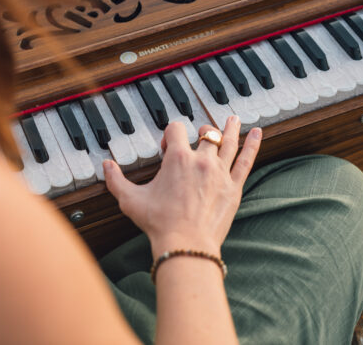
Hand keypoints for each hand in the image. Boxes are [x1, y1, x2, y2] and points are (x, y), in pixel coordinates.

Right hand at [103, 116, 261, 257]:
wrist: (185, 243)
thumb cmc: (159, 223)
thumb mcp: (130, 200)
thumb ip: (115, 180)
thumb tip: (105, 165)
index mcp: (177, 159)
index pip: (176, 129)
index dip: (170, 134)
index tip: (167, 147)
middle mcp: (201, 160)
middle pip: (206, 134)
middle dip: (202, 132)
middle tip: (201, 135)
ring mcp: (220, 172)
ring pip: (229, 142)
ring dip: (230, 128)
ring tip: (233, 118)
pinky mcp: (233, 187)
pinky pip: (245, 160)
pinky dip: (253, 145)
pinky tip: (258, 133)